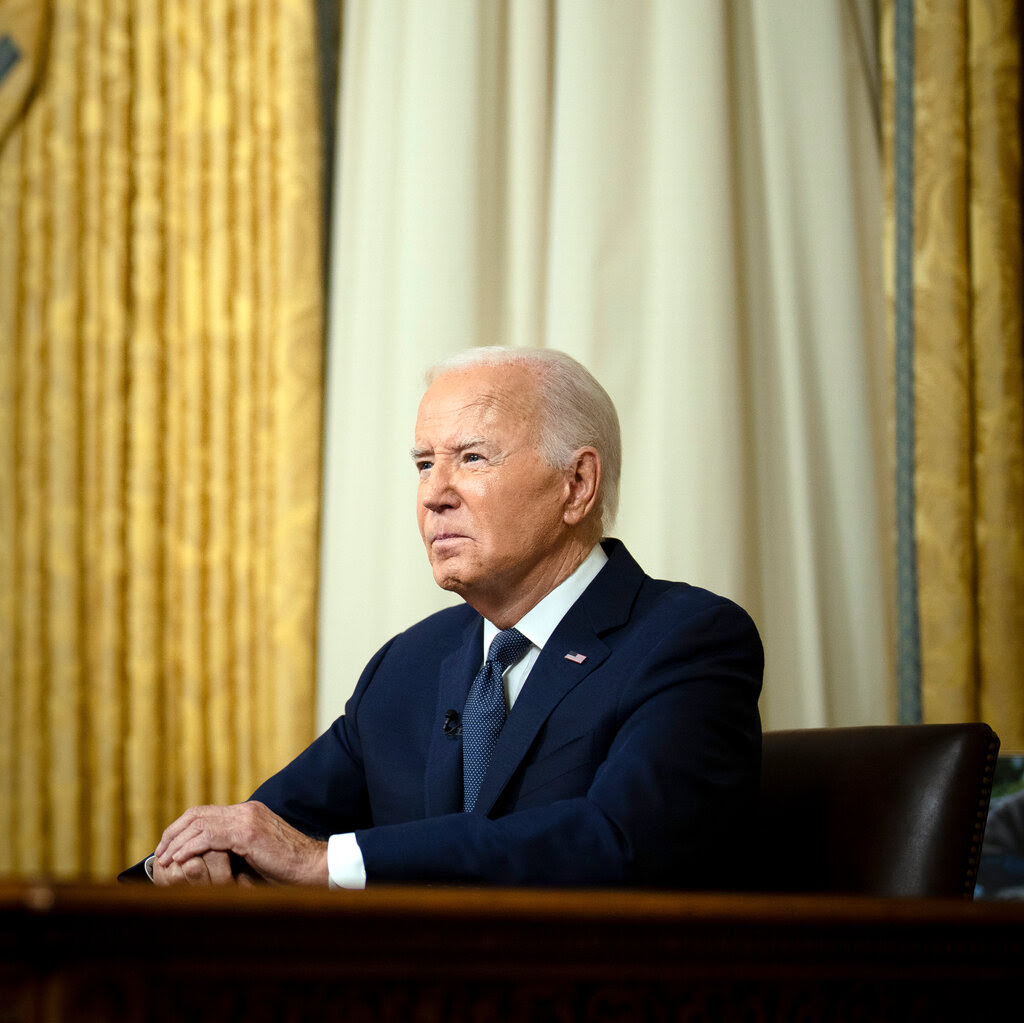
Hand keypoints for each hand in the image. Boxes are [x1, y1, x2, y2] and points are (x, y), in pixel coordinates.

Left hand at [154, 801, 328, 885]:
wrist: (314, 867)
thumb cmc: (288, 868)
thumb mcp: (257, 854)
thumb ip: (236, 849)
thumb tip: (208, 860)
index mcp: (248, 812)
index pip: (205, 812)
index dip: (182, 828)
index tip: (168, 847)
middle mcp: (247, 810)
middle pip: (197, 814)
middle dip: (174, 833)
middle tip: (159, 853)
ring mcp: (248, 818)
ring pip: (200, 823)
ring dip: (178, 842)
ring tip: (165, 860)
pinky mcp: (249, 832)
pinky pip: (210, 836)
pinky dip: (191, 847)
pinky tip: (180, 860)